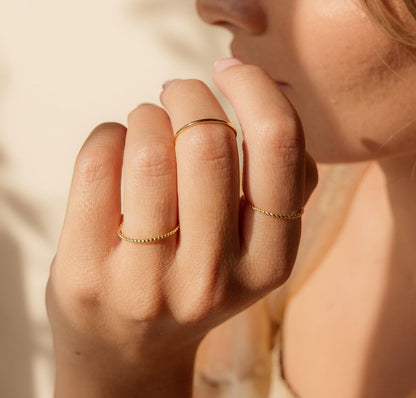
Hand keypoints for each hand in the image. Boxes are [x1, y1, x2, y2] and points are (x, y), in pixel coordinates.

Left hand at [45, 59, 317, 396]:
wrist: (131, 349)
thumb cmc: (196, 282)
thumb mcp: (256, 249)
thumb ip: (281, 183)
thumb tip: (264, 98)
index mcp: (269, 262)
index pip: (279, 146)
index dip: (256, 88)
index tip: (231, 71)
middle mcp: (211, 277)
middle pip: (206, 137)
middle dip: (188, 93)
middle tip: (177, 95)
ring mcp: (144, 279)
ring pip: (147, 143)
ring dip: (147, 115)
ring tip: (147, 129)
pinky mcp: (87, 270)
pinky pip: (98, 156)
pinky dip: (108, 134)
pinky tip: (115, 152)